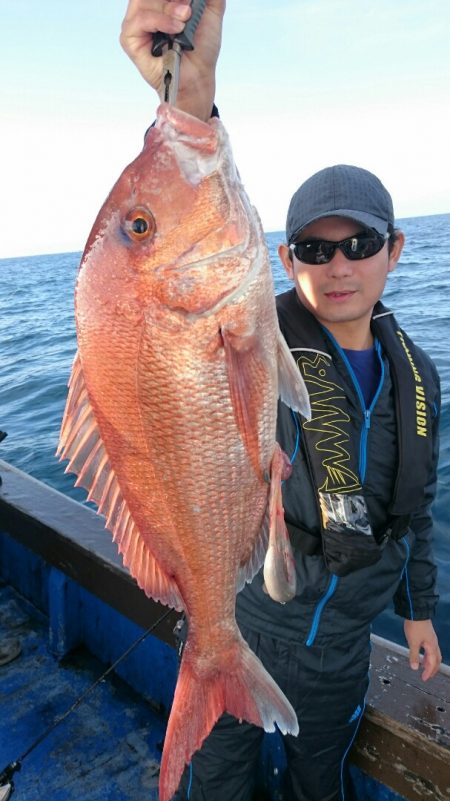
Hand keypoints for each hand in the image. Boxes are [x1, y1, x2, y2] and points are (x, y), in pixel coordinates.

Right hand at [120, 0, 225, 119]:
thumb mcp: (211, 10)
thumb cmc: (201, 48)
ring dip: (170, 8)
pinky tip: (176, 29)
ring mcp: (136, 23)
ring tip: (185, 18)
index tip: (187, 0)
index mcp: (160, 1)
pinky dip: (160, 21)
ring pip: (145, 1)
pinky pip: (140, 19)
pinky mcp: (130, 39)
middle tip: (188, 7)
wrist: (199, 76)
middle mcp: (146, 9)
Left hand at [403, 619, 441, 680]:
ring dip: (430, 662)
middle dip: (432, 669)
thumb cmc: (415, 625)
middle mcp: (434, 643)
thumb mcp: (413, 642)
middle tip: (426, 676)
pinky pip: (430, 649)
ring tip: (423, 668)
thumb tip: (415, 668)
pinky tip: (421, 655)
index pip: (433, 663)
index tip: (424, 678)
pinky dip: (427, 655)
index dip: (429, 672)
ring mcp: (431, 639)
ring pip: (434, 654)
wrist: (416, 611)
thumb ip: (414, 655)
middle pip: (437, 660)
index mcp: (432, 646)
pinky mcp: (428, 635)